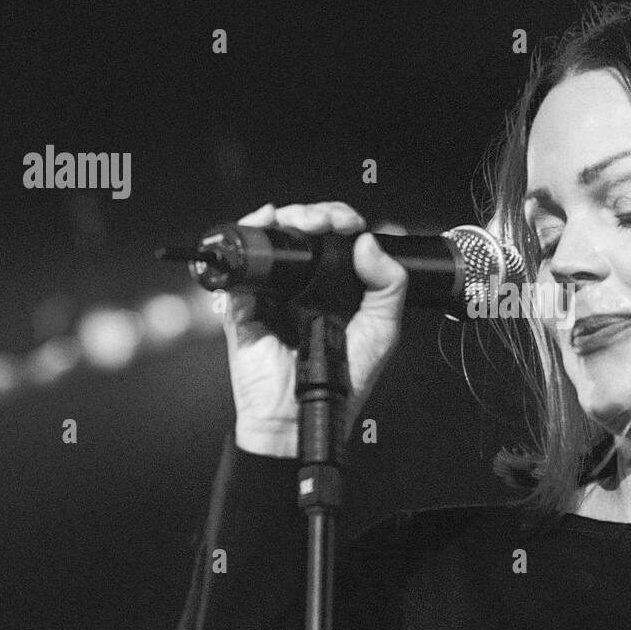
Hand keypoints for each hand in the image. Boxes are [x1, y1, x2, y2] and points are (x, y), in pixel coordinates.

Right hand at [224, 202, 407, 457]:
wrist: (301, 416)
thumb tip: (369, 242)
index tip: (349, 223)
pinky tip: (265, 223)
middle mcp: (304, 286)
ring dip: (286, 218)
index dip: (341, 221)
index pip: (335, 240)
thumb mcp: (382, 330)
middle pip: (303, 231)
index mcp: (336, 289)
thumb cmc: (342, 381)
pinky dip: (251, 235)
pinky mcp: (244, 303)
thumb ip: (388, 286)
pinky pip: (242, 264)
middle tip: (325, 221)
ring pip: (273, 239)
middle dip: (314, 214)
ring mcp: (273, 292)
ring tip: (301, 221)